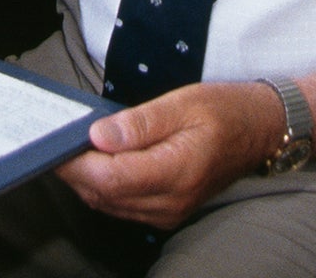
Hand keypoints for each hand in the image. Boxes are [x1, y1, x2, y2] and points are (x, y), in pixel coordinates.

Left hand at [56, 82, 280, 227]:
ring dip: (86, 178)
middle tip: (56, 139)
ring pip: (108, 203)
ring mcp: (168, 212)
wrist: (259, 131)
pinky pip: (122, 205)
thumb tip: (98, 135)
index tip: (57, 140)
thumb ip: (140, 123)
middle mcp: (170, 202)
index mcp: (177, 172)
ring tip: (72, 145)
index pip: (110, 178)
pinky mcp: (166, 212)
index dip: (77, 162)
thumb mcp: (183, 103)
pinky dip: (103, 185)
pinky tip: (97, 160)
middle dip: (74, 169)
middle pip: (103, 194)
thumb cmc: (224, 110)